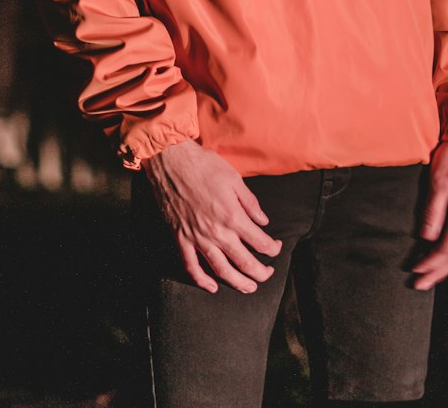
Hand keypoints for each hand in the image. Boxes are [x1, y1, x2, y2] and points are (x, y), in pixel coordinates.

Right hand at [142, 140, 281, 293]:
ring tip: (249, 287)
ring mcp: (197, 237)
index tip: (276, 247)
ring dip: (238, 283)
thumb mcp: (234, 178)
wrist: (170, 160)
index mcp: (232, 216)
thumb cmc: (203, 165)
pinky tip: (212, 286)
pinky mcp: (181, 238)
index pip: (260, 242)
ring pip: (221, 271)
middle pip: (245, 263)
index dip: (273, 248)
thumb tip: (263, 221)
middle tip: (268, 273)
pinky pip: (191, 266)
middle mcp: (217, 232)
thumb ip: (250, 203)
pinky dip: (202, 280)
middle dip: (261, 273)